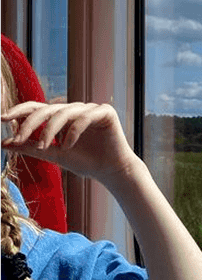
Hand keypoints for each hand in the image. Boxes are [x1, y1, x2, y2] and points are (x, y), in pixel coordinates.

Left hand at [0, 102, 140, 186]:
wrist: (112, 171)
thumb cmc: (85, 163)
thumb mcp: (53, 155)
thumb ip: (31, 147)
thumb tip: (4, 143)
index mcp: (62, 116)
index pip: (38, 108)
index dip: (20, 111)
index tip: (2, 119)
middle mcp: (75, 109)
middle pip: (47, 109)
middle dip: (31, 124)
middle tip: (19, 138)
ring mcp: (90, 109)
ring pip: (64, 112)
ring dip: (51, 130)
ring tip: (45, 147)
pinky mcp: (105, 112)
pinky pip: (84, 117)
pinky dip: (73, 131)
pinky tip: (69, 146)